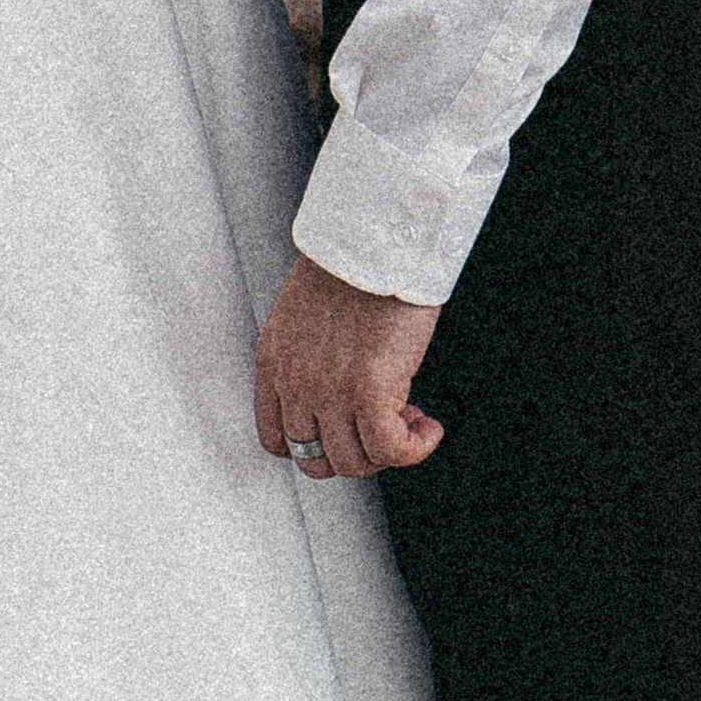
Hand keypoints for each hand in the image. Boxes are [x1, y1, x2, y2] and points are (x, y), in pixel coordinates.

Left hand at [255, 256, 442, 479]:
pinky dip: (414, 448)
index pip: (277, 439)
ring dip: (387, 450)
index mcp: (272, 361)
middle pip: (315, 459)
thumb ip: (309, 359)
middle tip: (382, 428)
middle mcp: (294, 382)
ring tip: (410, 420)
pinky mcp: (369, 392)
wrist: (373, 238)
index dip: (316, 447)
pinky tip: (428, 428)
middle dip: (354, 451)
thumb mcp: (304, 316)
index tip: (344, 433)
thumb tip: (340, 394)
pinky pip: (391, 450)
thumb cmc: (350, 264)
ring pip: (354, 461)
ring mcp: (329, 391)